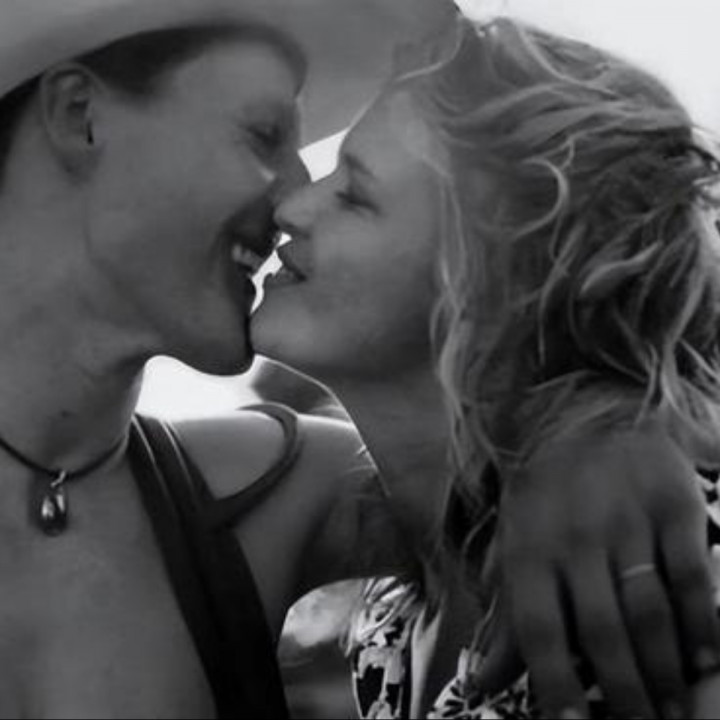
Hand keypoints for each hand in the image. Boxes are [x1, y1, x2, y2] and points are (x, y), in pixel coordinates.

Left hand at [497, 417, 719, 718]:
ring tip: (678, 716)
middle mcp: (576, 537)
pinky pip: (692, 575)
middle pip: (603, 632)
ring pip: (651, 612)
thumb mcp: (513, 544)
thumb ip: (507, 616)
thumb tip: (484, 683)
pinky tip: (707, 662)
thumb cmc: (542, 493)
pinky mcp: (673, 506)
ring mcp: (627, 521)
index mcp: (529, 547)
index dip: (556, 686)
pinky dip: (703, 623)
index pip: (540, 631)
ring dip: (667, 673)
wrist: (583, 413)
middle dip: (626, 695)